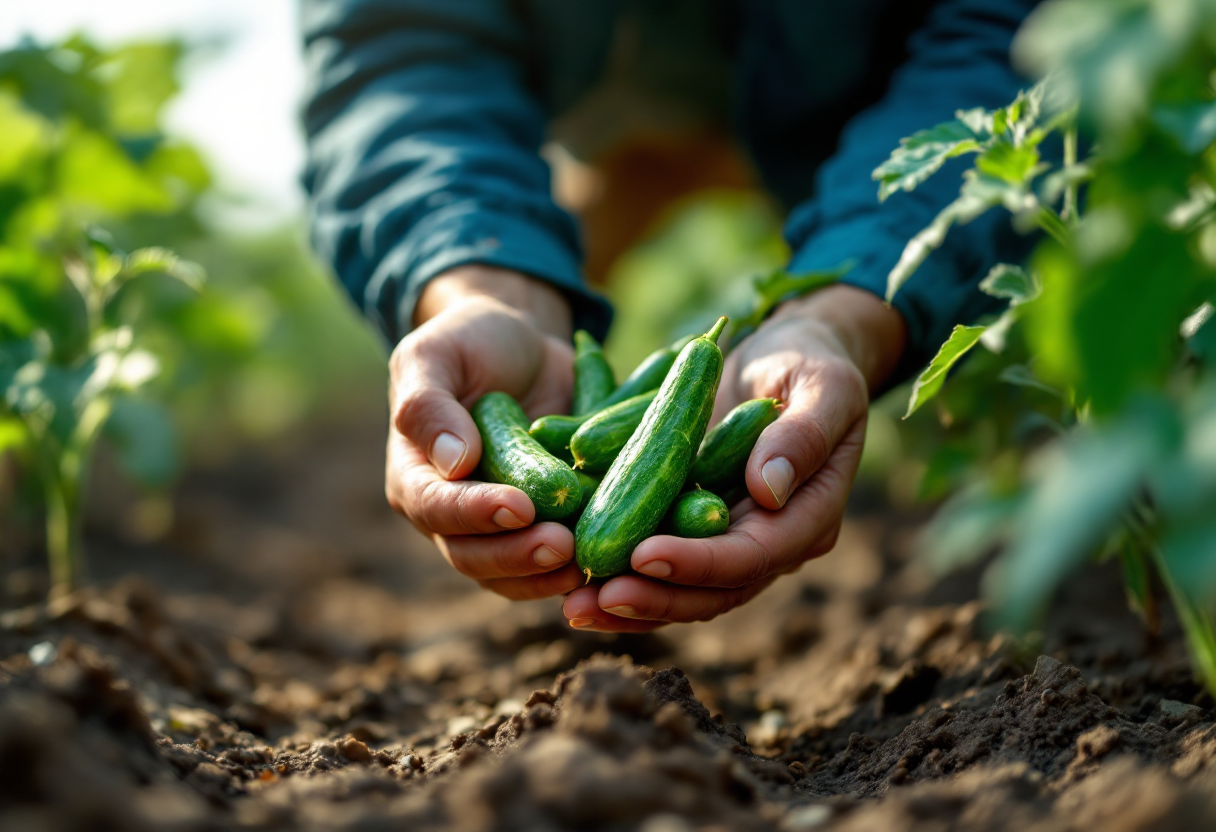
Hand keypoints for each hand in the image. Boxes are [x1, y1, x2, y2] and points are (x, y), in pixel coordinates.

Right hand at [386, 266, 587, 599]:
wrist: (524, 346)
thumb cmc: (469, 342)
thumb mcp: (435, 354)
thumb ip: (429, 404)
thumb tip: (454, 462)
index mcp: (416, 477)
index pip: (436, 507)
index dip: (475, 513)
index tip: (519, 506)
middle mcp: (452, 516)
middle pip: (473, 556)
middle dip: (518, 555)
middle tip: (562, 545)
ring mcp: (498, 530)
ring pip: (514, 575)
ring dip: (549, 575)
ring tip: (590, 562)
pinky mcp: (541, 530)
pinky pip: (554, 565)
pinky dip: (578, 568)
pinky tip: (614, 560)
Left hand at [562, 284, 906, 630]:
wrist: (783, 353)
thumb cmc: (811, 362)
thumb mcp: (825, 386)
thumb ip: (802, 436)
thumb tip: (767, 490)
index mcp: (807, 519)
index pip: (751, 558)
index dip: (697, 563)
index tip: (643, 555)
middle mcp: (766, 542)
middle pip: (709, 591)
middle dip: (650, 597)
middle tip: (590, 598)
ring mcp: (725, 537)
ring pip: (676, 588)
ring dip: (623, 601)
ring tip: (570, 605)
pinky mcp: (689, 523)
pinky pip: (652, 558)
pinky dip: (613, 569)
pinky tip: (564, 576)